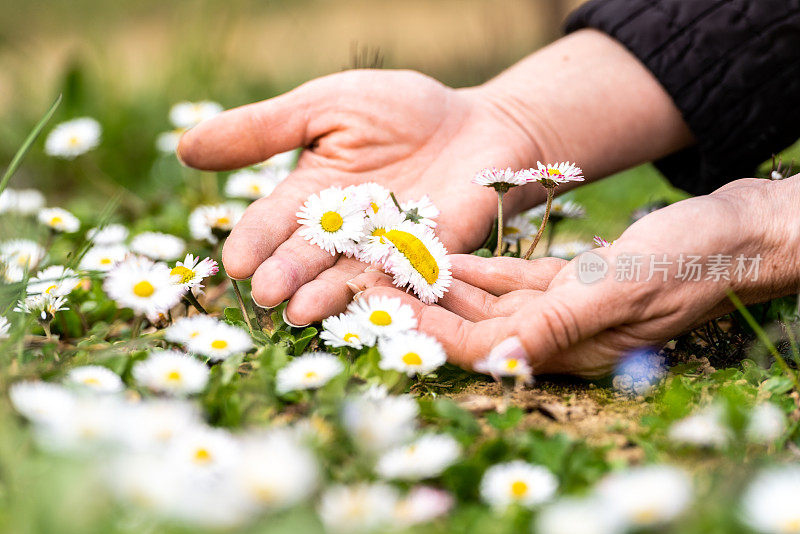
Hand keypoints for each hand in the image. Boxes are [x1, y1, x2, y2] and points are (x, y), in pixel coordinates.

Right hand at [178, 69, 544, 324]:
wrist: (479, 123)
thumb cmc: (400, 111)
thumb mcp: (326, 106)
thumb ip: (264, 129)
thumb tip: (185, 148)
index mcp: (312, 196)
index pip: (274, 222)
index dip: (254, 241)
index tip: (235, 261)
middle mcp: (345, 232)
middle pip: (309, 257)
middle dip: (287, 274)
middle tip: (266, 294)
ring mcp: (388, 250)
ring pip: (352, 275)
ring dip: (328, 294)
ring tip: (302, 310)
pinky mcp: (433, 260)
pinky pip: (407, 278)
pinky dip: (389, 291)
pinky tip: (370, 302)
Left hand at [351, 178, 799, 376]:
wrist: (729, 232)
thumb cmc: (683, 260)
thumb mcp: (618, 289)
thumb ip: (556, 325)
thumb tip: (497, 360)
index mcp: (568, 347)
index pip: (480, 347)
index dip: (430, 330)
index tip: (385, 307)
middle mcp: (559, 334)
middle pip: (474, 326)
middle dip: (424, 306)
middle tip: (374, 283)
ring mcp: (564, 307)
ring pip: (488, 301)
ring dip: (445, 285)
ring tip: (399, 266)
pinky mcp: (572, 282)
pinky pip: (513, 281)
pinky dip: (480, 270)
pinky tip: (449, 257)